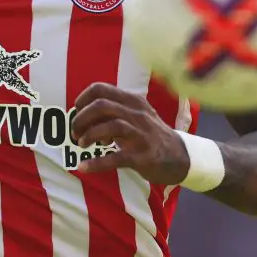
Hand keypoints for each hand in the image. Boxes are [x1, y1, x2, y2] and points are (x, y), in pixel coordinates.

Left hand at [70, 83, 189, 184]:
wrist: (180, 156)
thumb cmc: (151, 135)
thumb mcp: (137, 115)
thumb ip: (115, 110)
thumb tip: (84, 114)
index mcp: (133, 101)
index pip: (101, 89)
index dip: (82, 99)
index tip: (76, 111)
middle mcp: (137, 114)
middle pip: (101, 105)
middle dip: (81, 118)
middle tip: (75, 132)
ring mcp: (141, 134)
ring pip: (109, 126)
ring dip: (89, 136)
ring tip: (81, 145)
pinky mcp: (142, 156)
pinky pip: (115, 157)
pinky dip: (96, 163)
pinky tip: (84, 167)